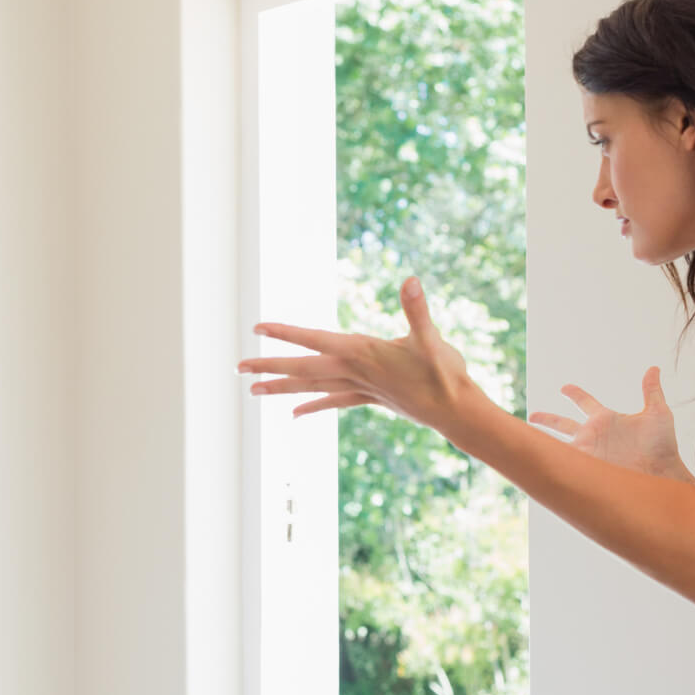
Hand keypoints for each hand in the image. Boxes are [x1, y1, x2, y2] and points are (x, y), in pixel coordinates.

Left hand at [238, 277, 492, 436]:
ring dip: (282, 387)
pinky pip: (333, 401)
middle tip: (237, 368)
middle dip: (269, 366)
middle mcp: (354, 372)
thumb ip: (417, 311)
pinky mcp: (370, 398)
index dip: (286, 333)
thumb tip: (411, 281)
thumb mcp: (432, 338)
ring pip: (312, 387)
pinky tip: (294, 413)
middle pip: (302, 368)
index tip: (258, 329)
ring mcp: (360, 388)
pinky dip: (312, 405)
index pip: (314, 340)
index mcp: (361, 354)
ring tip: (253, 390)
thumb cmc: (446, 375)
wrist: (457, 413)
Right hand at [528, 366, 692, 480]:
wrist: (661, 474)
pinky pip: (563, 461)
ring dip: (541, 440)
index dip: (574, 394)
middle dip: (547, 419)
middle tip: (531, 415)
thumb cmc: (663, 446)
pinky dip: (550, 459)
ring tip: (522, 438)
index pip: (585, 402)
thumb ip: (651, 391)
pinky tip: (534, 457)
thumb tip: (654, 368)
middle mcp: (594, 435)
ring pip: (558, 443)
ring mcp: (589, 452)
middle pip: (563, 424)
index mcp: (606, 419)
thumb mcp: (658, 413)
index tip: (564, 387)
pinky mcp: (587, 467)